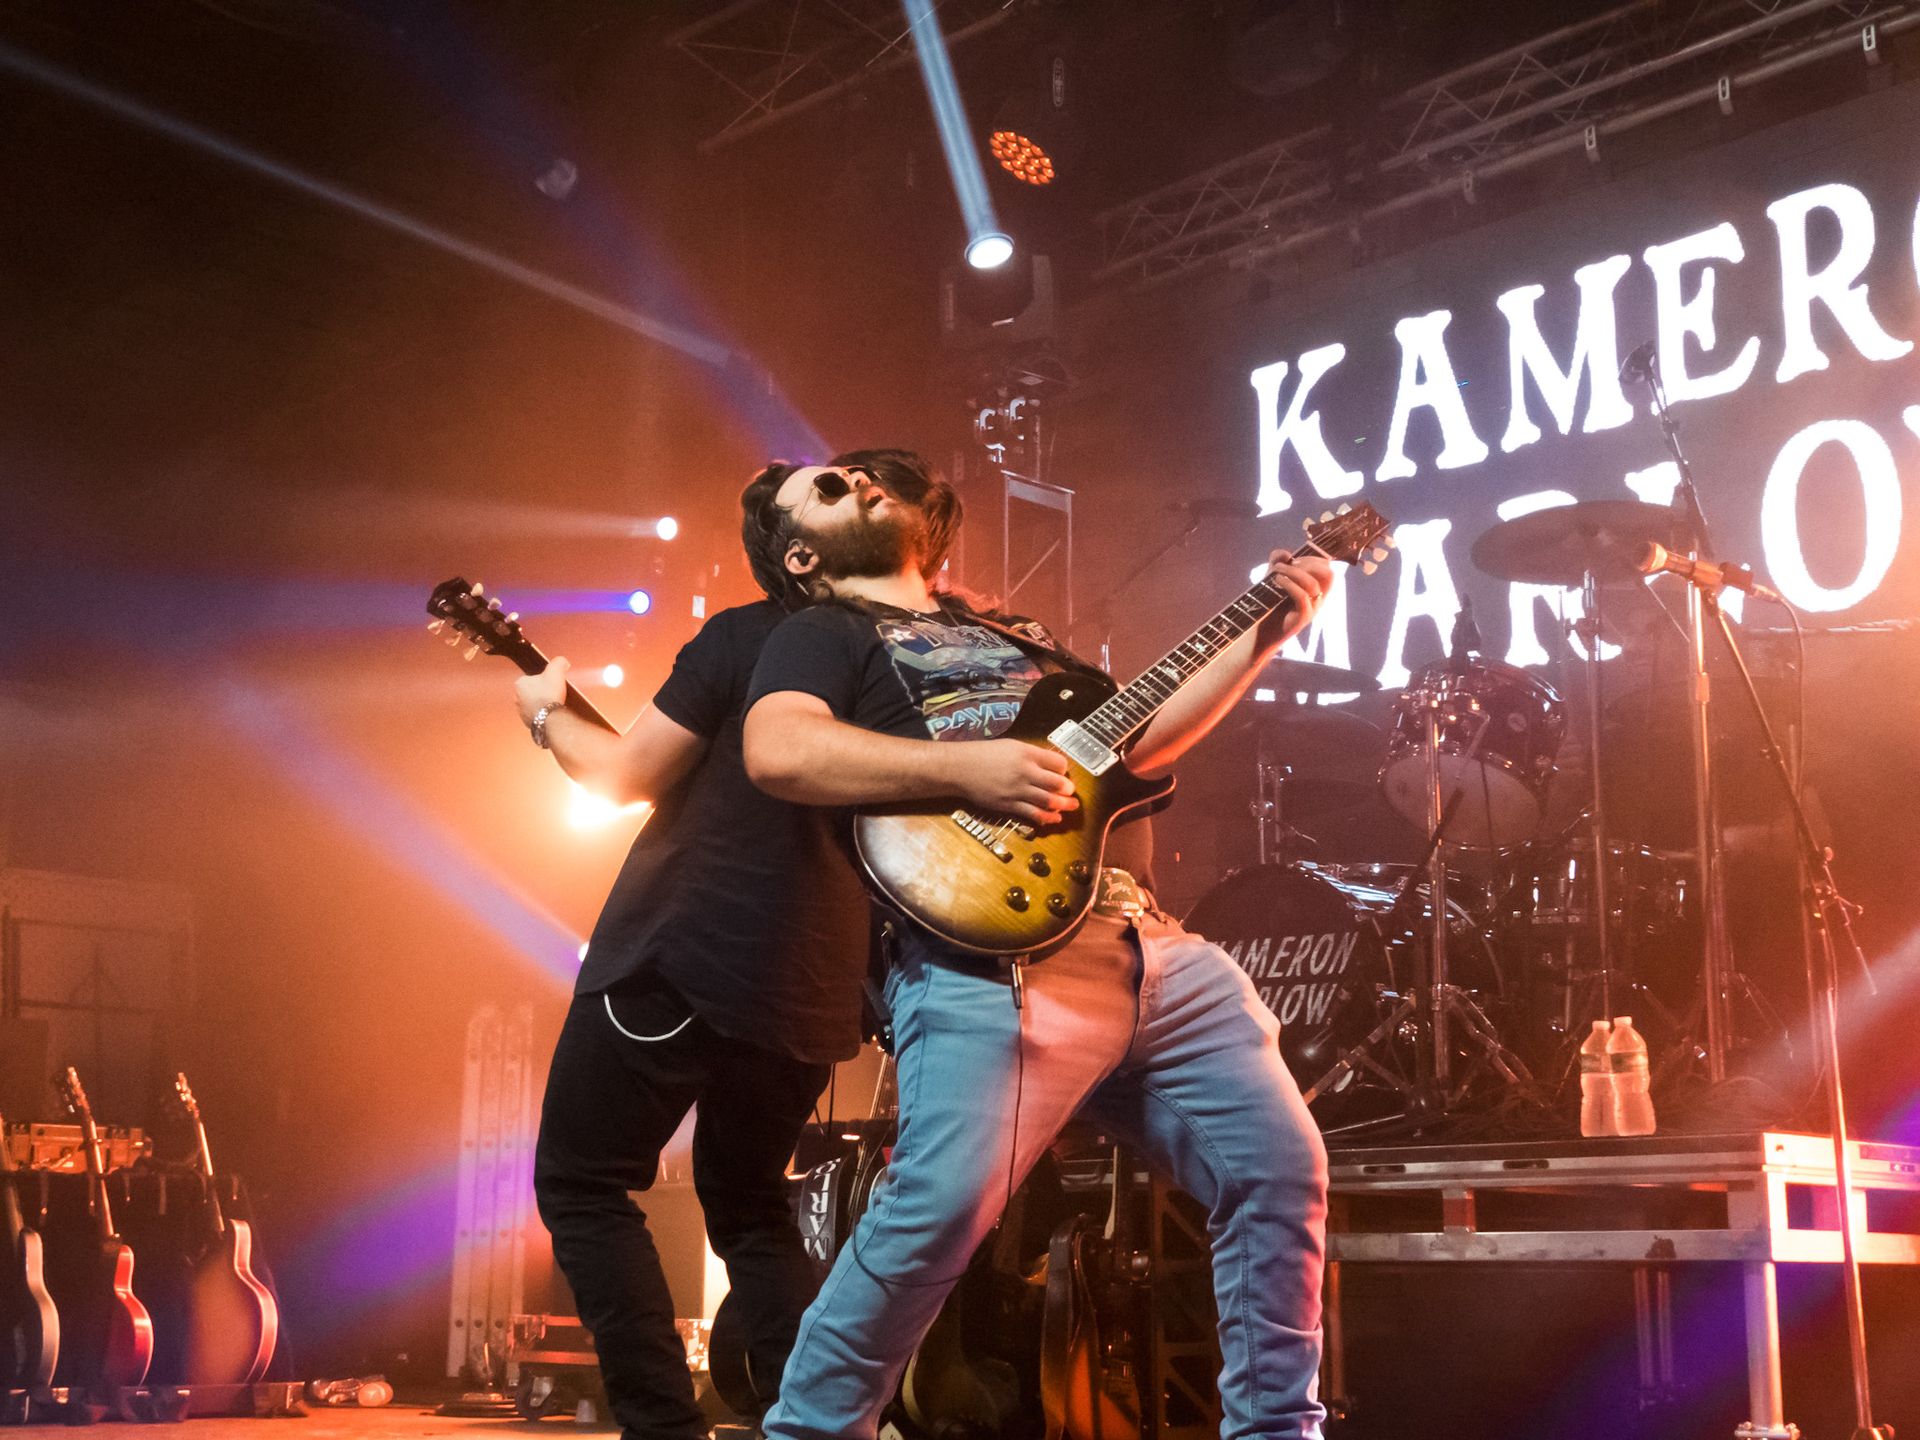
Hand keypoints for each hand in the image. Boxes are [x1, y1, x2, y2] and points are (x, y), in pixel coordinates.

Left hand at [515, 658, 570, 728]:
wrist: (550, 717)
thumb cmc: (550, 694)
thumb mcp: (556, 670)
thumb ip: (558, 662)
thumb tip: (562, 662)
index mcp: (519, 684)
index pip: (532, 678)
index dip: (544, 680)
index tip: (553, 684)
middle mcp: (516, 698)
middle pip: (533, 691)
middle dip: (542, 692)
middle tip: (554, 694)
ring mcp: (521, 711)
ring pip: (534, 704)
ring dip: (542, 704)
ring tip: (554, 704)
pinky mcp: (527, 722)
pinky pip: (536, 715)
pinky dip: (543, 714)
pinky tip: (552, 713)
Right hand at [947, 738, 1079, 825]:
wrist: (961, 768)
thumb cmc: (985, 754)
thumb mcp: (1011, 746)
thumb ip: (1032, 755)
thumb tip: (1050, 766)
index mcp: (1027, 753)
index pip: (1057, 762)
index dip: (1064, 769)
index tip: (1063, 773)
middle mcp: (1025, 771)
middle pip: (1057, 783)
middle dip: (1068, 789)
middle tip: (1071, 792)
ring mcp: (1017, 790)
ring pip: (1048, 801)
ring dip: (1064, 805)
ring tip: (1071, 806)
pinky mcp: (1009, 805)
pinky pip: (1033, 813)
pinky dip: (1047, 817)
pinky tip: (1054, 818)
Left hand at [1257, 549, 1334, 647]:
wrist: (1260, 633)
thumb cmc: (1268, 606)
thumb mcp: (1271, 578)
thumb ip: (1277, 562)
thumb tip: (1285, 553)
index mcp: (1317, 589)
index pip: (1327, 568)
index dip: (1312, 558)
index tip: (1292, 560)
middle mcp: (1318, 599)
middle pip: (1329, 575)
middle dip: (1307, 563)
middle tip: (1286, 566)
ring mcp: (1313, 609)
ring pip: (1313, 584)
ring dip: (1293, 572)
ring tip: (1276, 572)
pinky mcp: (1303, 618)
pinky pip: (1302, 597)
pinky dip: (1289, 584)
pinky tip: (1276, 581)